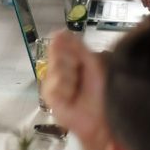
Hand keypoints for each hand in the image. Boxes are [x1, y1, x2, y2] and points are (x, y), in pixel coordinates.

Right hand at [43, 31, 108, 149]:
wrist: (100, 117)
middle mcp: (55, 70)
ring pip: (57, 69)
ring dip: (72, 77)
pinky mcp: (48, 96)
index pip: (59, 44)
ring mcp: (50, 83)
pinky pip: (56, 84)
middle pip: (56, 55)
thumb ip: (77, 48)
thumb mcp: (91, 64)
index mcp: (65, 61)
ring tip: (78, 89)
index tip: (76, 54)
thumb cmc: (98, 92)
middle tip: (80, 75)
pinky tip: (72, 96)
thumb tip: (60, 31)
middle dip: (72, 63)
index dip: (66, 46)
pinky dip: (68, 88)